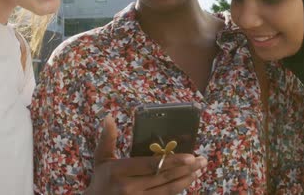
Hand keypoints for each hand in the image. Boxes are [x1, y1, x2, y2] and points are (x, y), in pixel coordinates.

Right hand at [85, 116, 206, 194]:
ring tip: (200, 170)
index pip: (151, 165)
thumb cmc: (101, 180)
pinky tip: (188, 181)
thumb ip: (107, 139)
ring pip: (168, 190)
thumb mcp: (101, 159)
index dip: (172, 161)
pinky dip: (178, 189)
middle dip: (186, 169)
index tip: (190, 156)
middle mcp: (129, 187)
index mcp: (120, 171)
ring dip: (187, 180)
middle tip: (202, 160)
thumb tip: (109, 117)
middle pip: (163, 177)